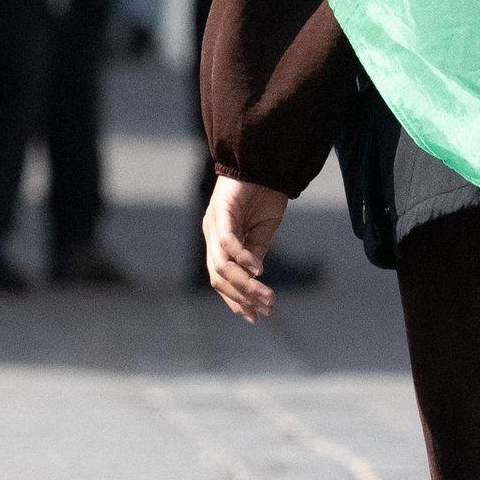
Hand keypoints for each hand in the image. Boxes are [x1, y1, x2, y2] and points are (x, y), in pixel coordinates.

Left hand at [202, 177, 289, 321]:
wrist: (266, 162)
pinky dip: (242, 258)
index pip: (220, 278)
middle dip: (242, 297)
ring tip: (267, 296)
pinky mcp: (222, 210)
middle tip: (265, 311)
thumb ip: (255, 253)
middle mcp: (211, 234)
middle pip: (219, 277)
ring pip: (222, 265)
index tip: (255, 317)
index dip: (235, 299)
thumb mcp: (263, 231)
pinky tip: (258, 270)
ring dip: (245, 284)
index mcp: (219, 241)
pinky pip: (228, 241)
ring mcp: (214, 223)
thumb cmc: (264, 194)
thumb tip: (254, 279)